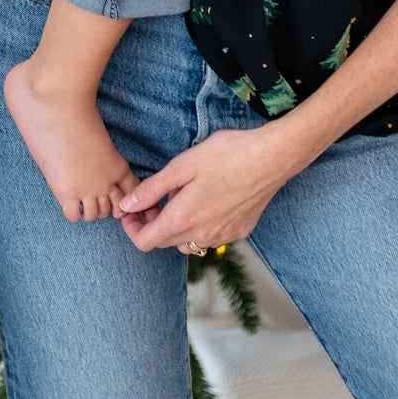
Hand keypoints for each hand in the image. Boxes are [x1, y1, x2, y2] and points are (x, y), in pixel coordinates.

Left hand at [116, 117, 309, 253]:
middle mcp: (202, 235)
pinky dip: (200, 224)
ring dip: (176, 225)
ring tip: (181, 195)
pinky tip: (206, 198)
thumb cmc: (226, 155)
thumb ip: (151, 190)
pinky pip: (210, 236)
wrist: (270, 158)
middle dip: (152, 224)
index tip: (131, 211)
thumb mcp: (181, 166)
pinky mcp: (239, 232)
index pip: (145, 242)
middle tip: (154, 197)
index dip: (132, 228)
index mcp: (183, 218)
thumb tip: (127, 205)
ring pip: (187, 241)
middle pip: (164, 242)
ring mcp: (222, 237)